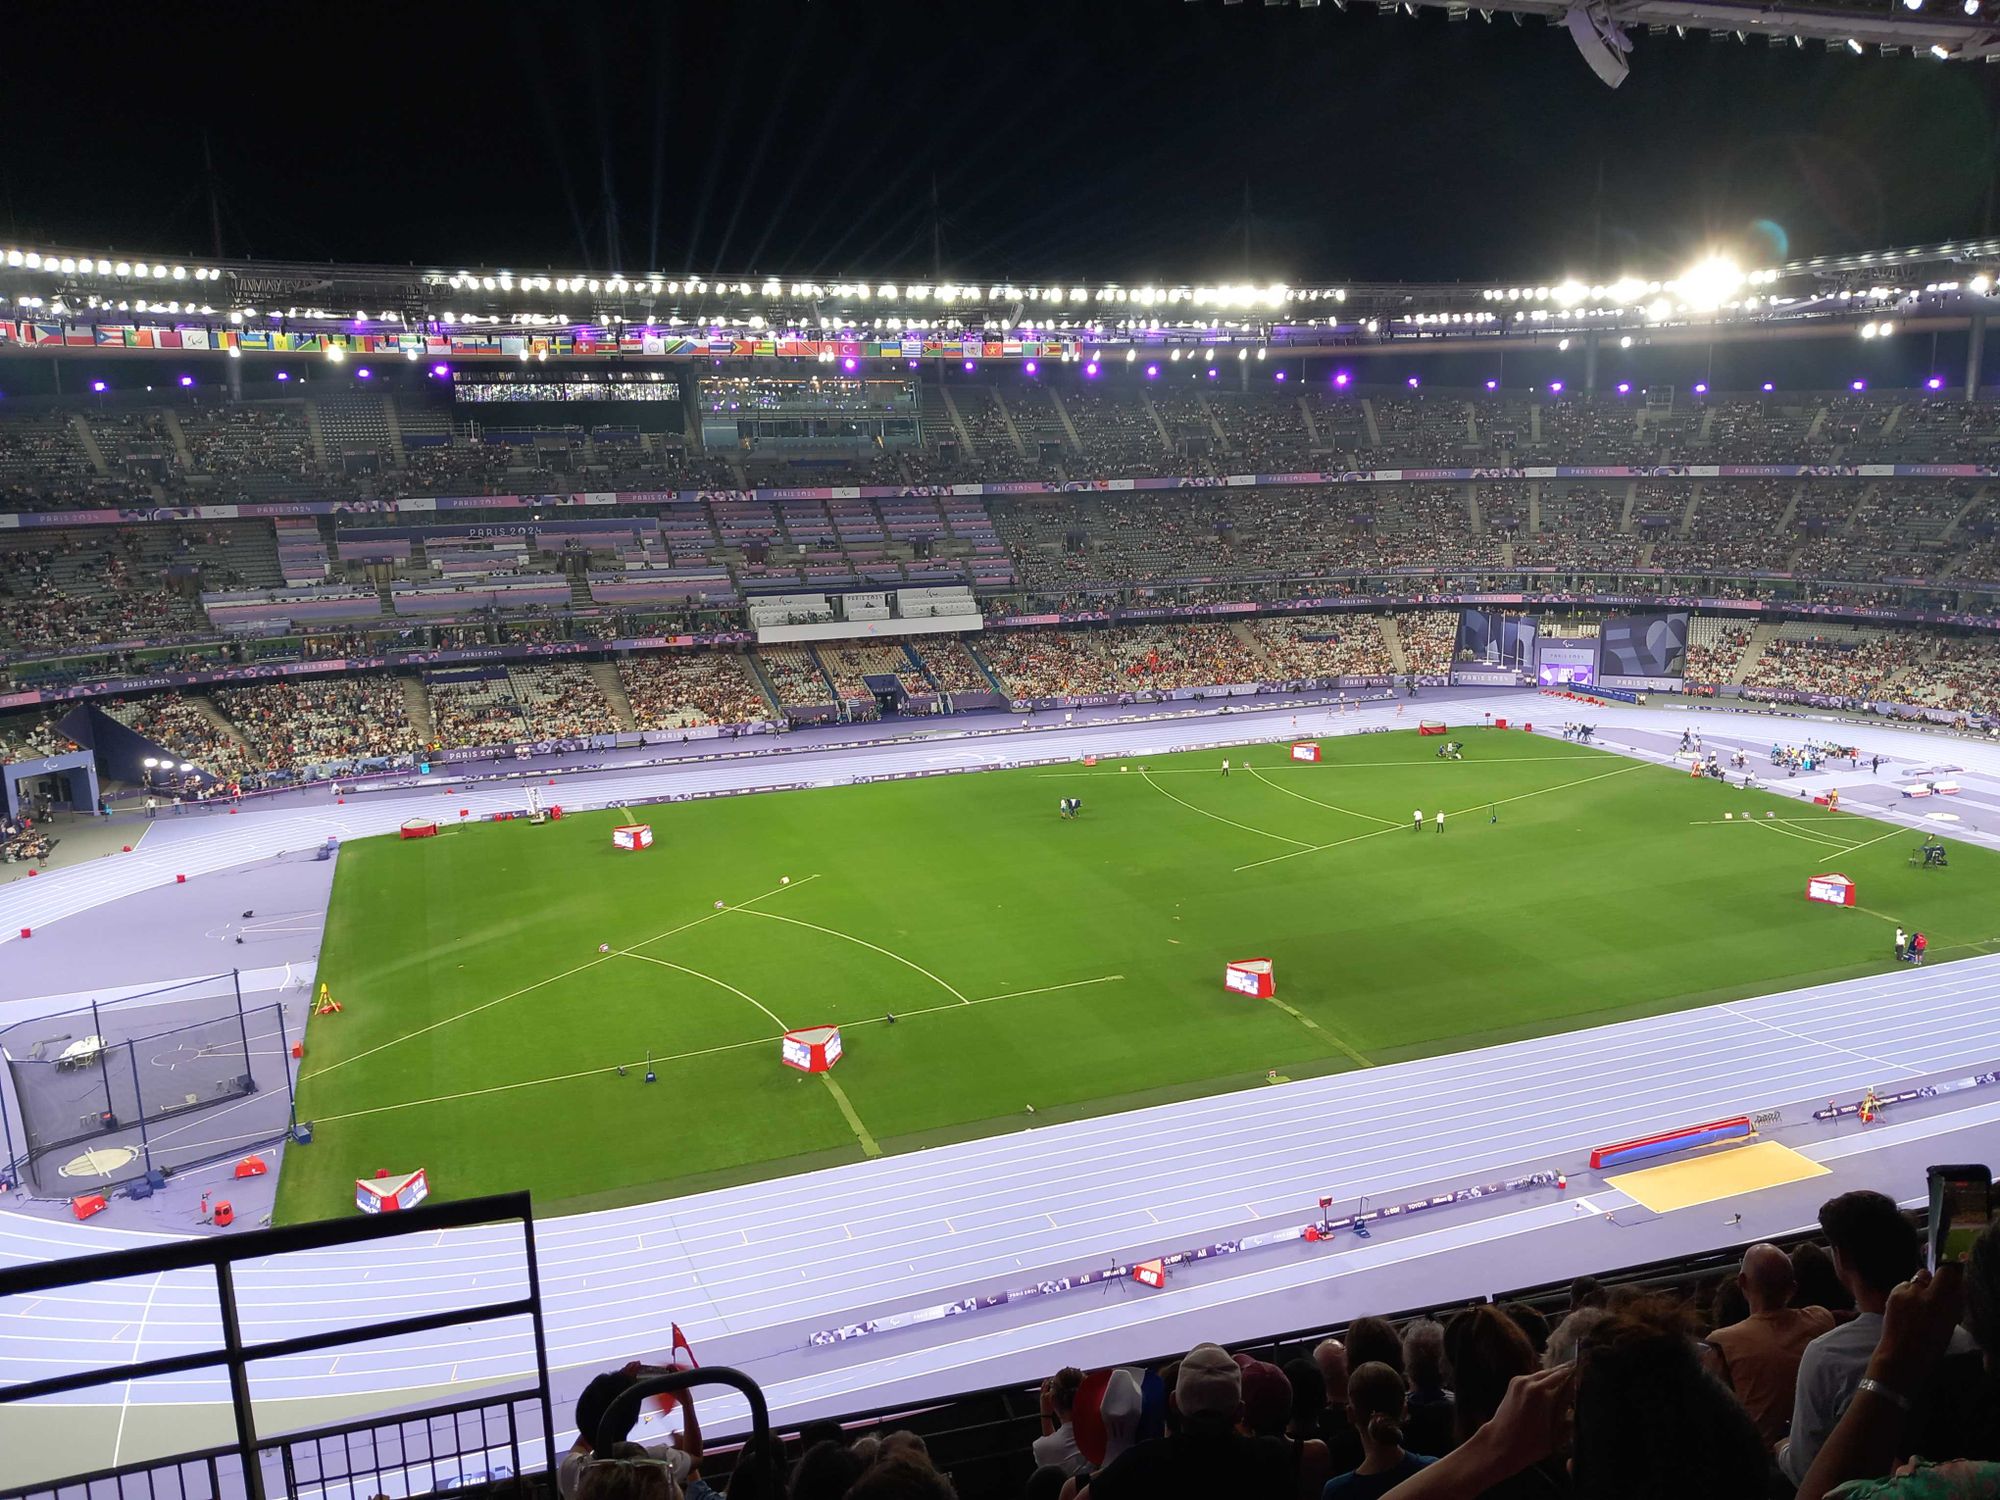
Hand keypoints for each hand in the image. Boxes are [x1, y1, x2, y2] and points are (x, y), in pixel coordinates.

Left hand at [1468, 1364, 1574, 1475]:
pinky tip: (1553, 1386)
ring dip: (1557, 1376)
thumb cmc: (1531, 1444)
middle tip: (1583, 1374)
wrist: (1501, 1442)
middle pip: (1556, 1372)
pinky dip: (1545, 1380)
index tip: (1588, 1375)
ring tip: (1571, 1380)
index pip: (1567, 1378)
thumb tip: (1579, 1404)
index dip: (1578, 1377)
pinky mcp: (1515, 1382)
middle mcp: (1531, 1382)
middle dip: (1569, 1373)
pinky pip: (1535, 1377)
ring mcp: (1521, 1380)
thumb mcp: (1557, 1434)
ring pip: (1545, 1373)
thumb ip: (1570, 1415)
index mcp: (1542, 1393)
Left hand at [1872, 1262, 1965, 1384]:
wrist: (1902, 1355)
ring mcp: (1907, 1293)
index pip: (1947, 1273)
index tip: (1949, 1285)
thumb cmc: (1930, 1346)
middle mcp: (1926, 1294)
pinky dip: (1906, 1292)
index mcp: (1944, 1303)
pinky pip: (1904, 1285)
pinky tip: (1905, 1307)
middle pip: (1930, 1272)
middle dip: (1933, 1279)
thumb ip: (1951, 1304)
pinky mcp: (1894, 1294)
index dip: (1948, 1278)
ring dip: (1919, 1286)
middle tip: (1933, 1292)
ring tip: (1917, 1303)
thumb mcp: (1949, 1325)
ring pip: (1916, 1278)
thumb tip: (1954, 1288)